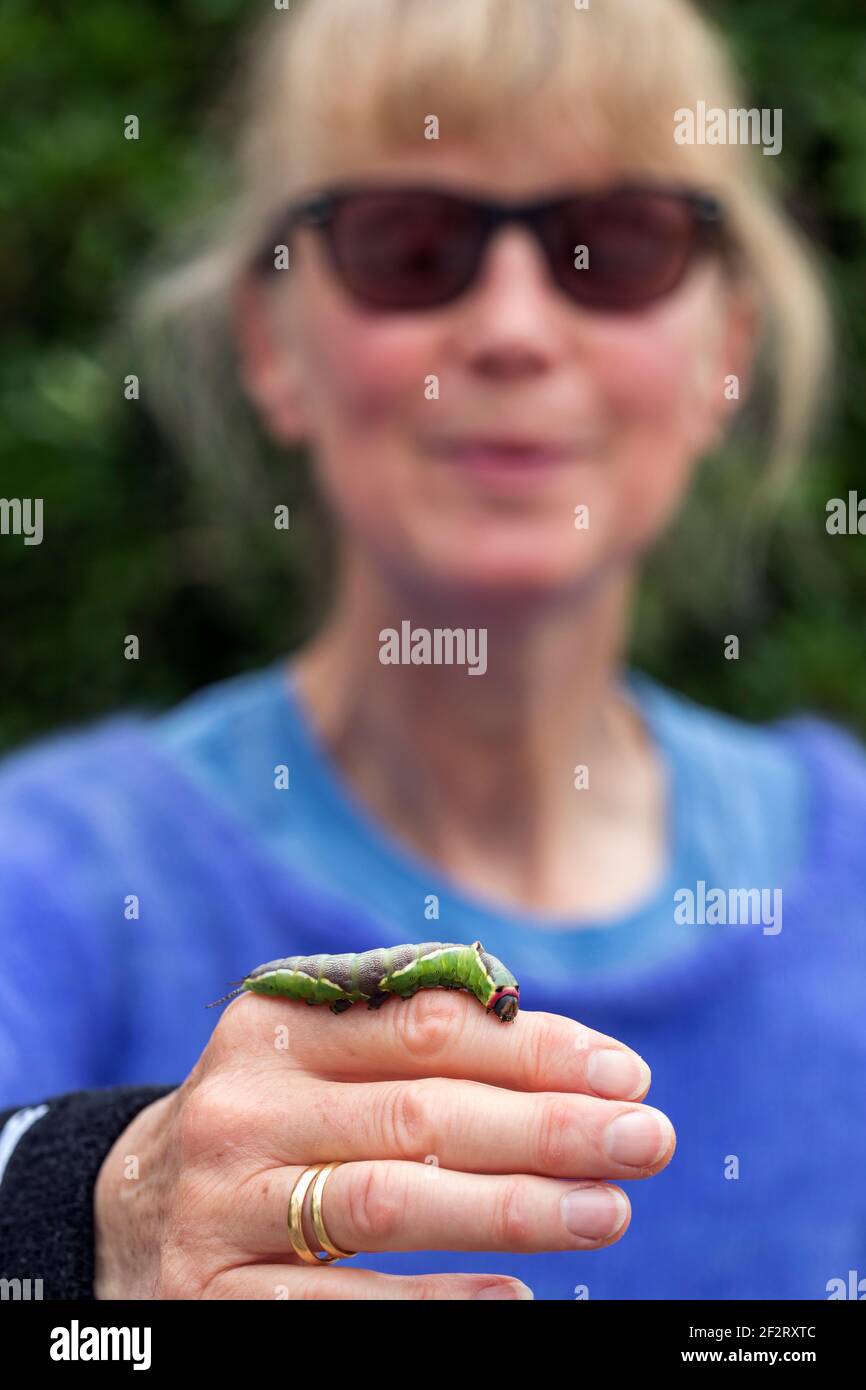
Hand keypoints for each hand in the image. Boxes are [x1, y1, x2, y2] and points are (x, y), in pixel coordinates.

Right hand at [93, 990, 673, 1298]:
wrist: (132, 1212)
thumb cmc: (276, 1121)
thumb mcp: (319, 1057)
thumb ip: (417, 1035)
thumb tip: (573, 1059)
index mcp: (276, 1022)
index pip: (427, 1025)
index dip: (535, 1047)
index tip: (626, 1073)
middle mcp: (242, 1103)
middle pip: (421, 1112)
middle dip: (548, 1127)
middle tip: (648, 1141)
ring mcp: (220, 1202)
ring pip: (388, 1202)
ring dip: (511, 1210)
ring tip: (607, 1213)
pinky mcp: (211, 1298)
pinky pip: (339, 1305)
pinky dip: (436, 1305)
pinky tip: (516, 1301)